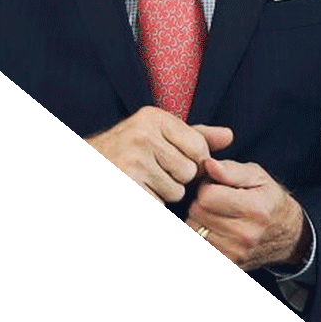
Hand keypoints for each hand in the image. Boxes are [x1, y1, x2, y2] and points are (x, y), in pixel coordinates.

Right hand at [86, 108, 232, 202]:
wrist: (91, 163)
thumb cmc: (126, 150)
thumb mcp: (158, 134)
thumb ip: (195, 135)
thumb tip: (229, 135)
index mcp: (153, 118)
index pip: (199, 147)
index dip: (192, 160)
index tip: (171, 158)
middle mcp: (142, 136)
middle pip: (189, 171)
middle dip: (177, 178)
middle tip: (153, 172)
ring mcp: (132, 163)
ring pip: (176, 192)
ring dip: (163, 193)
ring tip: (143, 181)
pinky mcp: (128, 183)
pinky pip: (159, 203)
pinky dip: (152, 200)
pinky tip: (137, 188)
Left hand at [190, 156, 306, 269]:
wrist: (289, 236)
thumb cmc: (269, 201)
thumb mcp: (257, 177)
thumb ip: (231, 170)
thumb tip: (208, 165)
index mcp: (254, 209)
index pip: (207, 196)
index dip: (207, 187)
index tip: (216, 187)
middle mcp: (245, 234)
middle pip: (197, 213)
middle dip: (201, 203)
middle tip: (216, 202)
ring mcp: (236, 253)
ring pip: (194, 230)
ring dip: (199, 221)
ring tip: (217, 216)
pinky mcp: (231, 264)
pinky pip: (201, 243)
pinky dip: (203, 236)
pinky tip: (215, 231)